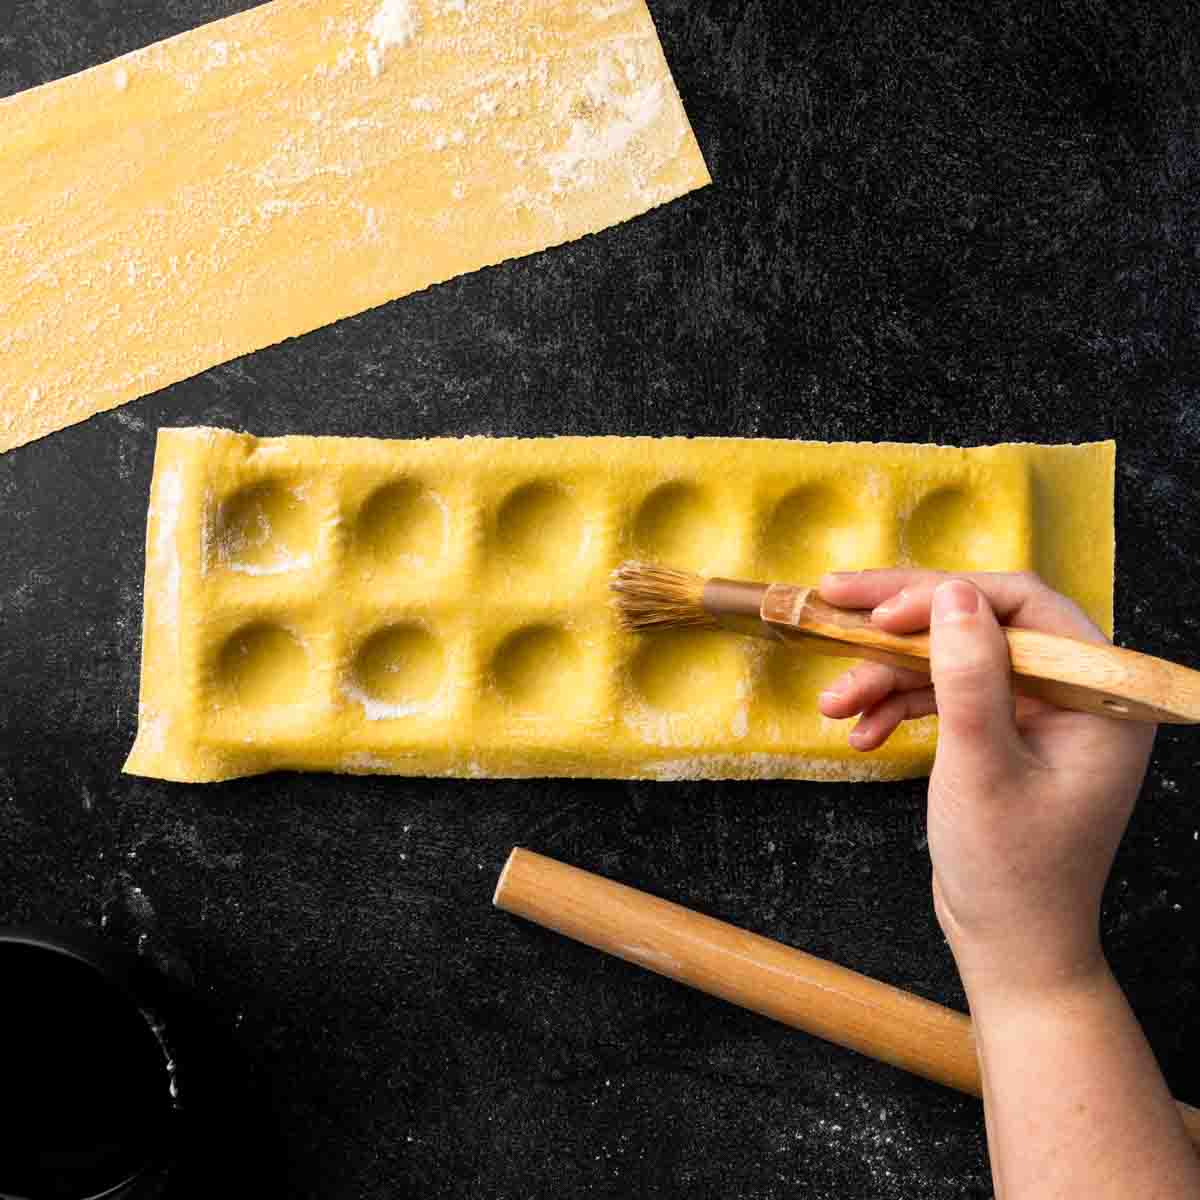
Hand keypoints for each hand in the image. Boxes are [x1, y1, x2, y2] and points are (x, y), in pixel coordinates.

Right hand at [816, 570, 1155, 994]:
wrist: (1010, 947)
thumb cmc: (1012, 871)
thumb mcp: (982, 767)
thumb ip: (969, 676)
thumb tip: (952, 593)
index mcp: (1097, 694)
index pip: (1022, 606)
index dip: (946, 596)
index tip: (880, 611)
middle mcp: (1072, 692)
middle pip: (979, 623)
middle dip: (901, 623)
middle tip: (833, 603)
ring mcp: (1036, 713)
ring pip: (951, 659)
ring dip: (887, 675)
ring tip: (834, 702)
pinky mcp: (1003, 732)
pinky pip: (945, 697)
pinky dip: (899, 707)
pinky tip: (861, 731)